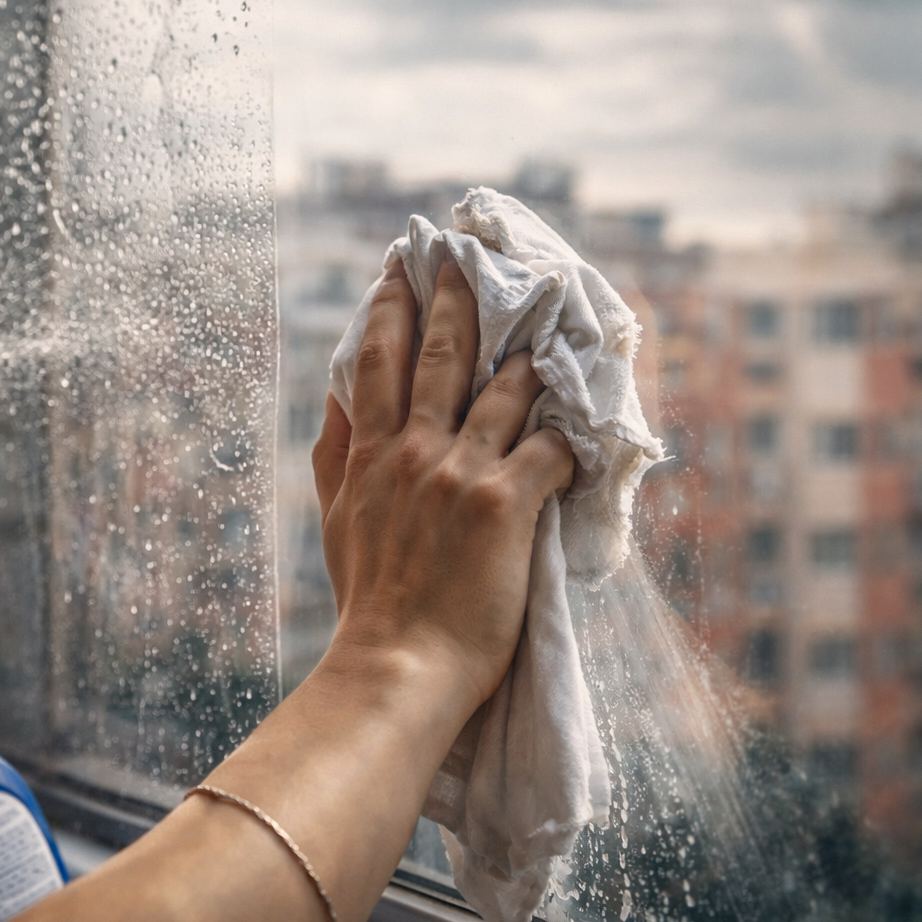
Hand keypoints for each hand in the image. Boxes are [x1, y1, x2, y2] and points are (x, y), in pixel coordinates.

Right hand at [312, 257, 573, 710]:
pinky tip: (586, 431)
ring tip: (549, 332)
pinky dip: (572, 436)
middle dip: (457, 297)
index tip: (399, 269)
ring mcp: (461, 472)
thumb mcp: (336, 522)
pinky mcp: (507, 504)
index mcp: (370, 454)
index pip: (378, 362)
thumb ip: (335, 457)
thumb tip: (335, 404)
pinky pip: (552, 448)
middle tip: (468, 255)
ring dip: (530, 358)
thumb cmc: (369, 602)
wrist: (397, 666)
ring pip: (506, 389)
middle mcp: (414, 451)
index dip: (390, 308)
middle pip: (441, 354)